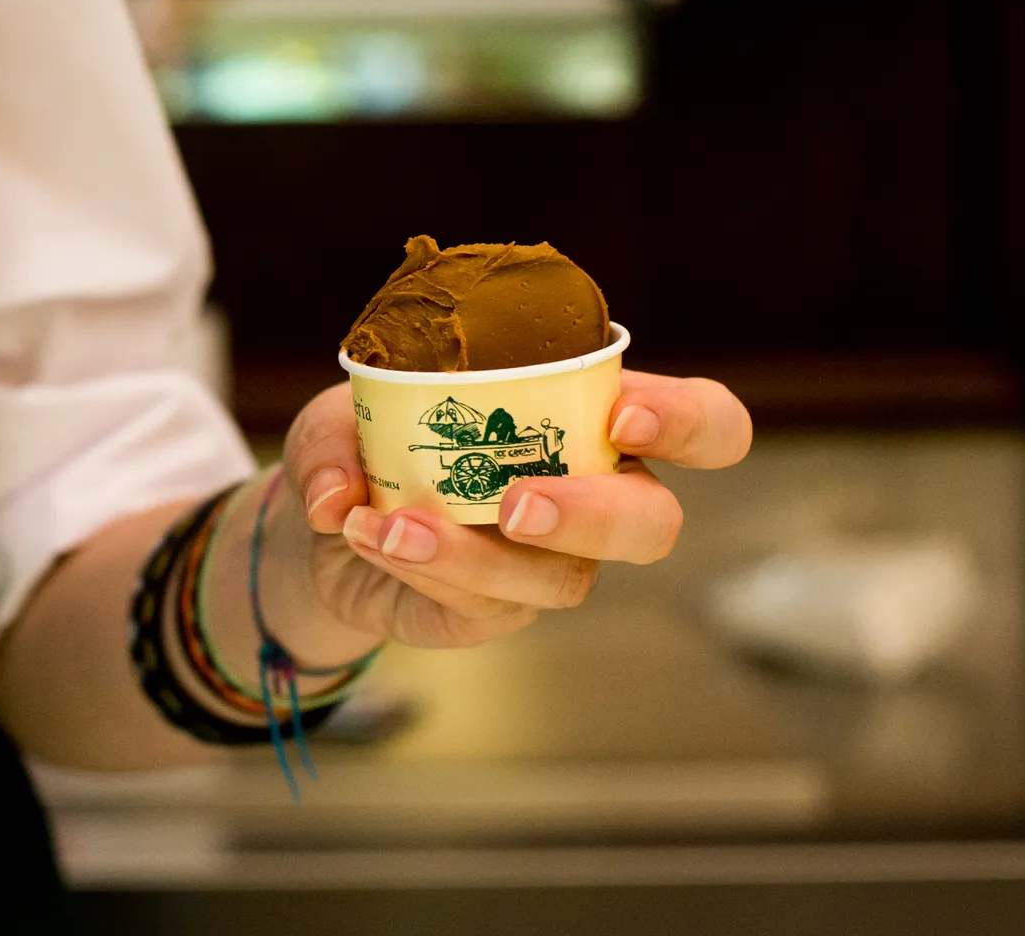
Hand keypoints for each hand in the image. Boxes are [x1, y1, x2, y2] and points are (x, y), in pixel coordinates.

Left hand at [266, 371, 751, 655]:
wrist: (325, 521)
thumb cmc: (369, 441)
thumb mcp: (341, 412)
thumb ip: (336, 439)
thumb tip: (340, 495)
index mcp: (592, 417)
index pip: (700, 422)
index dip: (686, 423)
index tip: (623, 418)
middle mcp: (595, 495)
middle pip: (656, 522)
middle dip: (598, 515)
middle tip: (519, 504)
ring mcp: (552, 563)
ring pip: (565, 579)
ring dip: (477, 555)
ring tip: (394, 522)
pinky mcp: (499, 612)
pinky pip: (488, 606)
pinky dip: (427, 569)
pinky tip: (370, 536)